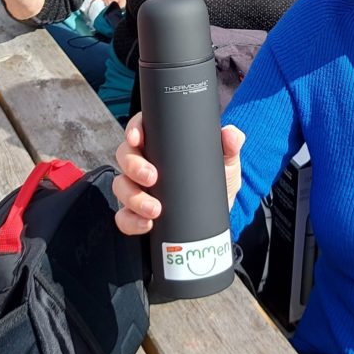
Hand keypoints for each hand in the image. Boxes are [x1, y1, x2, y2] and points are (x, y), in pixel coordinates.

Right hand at [112, 115, 244, 234]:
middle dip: (133, 166)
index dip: (133, 130)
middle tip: (152, 177)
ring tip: (155, 209)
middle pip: (124, 156)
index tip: (137, 137)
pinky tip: (147, 224)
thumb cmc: (216, 181)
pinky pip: (123, 218)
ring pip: (121, 187)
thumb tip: (232, 134)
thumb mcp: (225, 163)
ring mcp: (137, 189)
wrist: (217, 217)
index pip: (140, 129)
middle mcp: (144, 164)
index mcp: (160, 145)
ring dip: (134, 198)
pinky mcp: (136, 214)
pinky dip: (131, 222)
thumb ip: (230, 146)